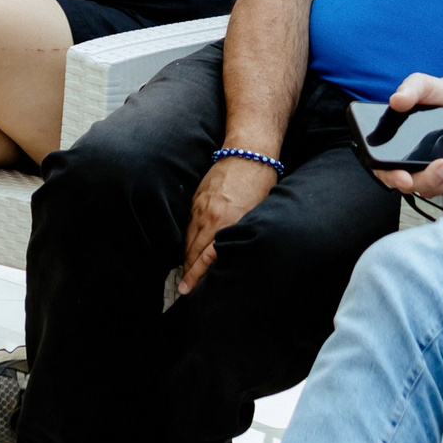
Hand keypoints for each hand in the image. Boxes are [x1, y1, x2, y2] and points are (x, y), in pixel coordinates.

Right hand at [181, 156, 279, 292]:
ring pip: (188, 239)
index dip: (195, 276)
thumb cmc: (259, 184)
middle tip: (183, 289)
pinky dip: (187, 239)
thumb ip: (241, 235)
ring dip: (186, 257)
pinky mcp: (196, 199)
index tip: (186, 289)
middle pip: (193, 252)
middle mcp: (210, 217)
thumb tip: (234, 255)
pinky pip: (188, 225)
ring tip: (185, 273)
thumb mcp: (256, 214)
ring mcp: (200, 207)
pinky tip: (188, 249)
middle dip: (187, 272)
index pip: (206, 257)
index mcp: (227, 222)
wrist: (247, 153)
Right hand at [369, 73, 442, 197]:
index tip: (404, 178)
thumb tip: (397, 100)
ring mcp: (433, 175)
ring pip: (440, 188)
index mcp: (394, 149)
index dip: (393, 177)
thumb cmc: (433, 98)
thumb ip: (408, 91)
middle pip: (417, 184)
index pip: (386, 170)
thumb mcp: (420, 86)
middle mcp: (412, 166)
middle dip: (432, 178)